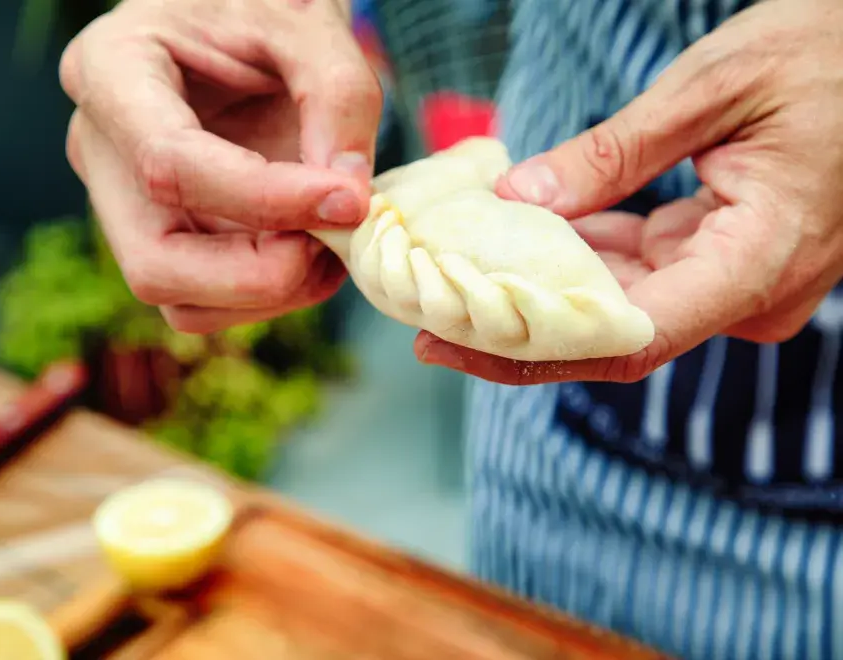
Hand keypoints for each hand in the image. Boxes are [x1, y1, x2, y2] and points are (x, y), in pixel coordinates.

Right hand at [59, 0, 381, 332]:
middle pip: (154, 264)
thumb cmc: (262, 3)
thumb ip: (339, 96)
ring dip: (271, 293)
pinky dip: (272, 293)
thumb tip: (347, 203)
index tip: (348, 200)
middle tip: (334, 239)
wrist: (242, 16)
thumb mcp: (307, 21)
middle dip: (258, 275)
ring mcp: (127, 205)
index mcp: (109, 71)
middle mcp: (101, 150)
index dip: (265, 200)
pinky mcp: (165, 237)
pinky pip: (208, 301)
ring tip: (334, 240)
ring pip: (181, 301)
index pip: (168, 165)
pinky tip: (314, 248)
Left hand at [417, 0, 842, 384]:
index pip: (631, 337)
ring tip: (455, 286)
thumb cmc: (824, 53)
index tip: (454, 344)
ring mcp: (738, 280)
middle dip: (521, 330)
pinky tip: (516, 245)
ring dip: (543, 295)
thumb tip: (520, 202)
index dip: (535, 351)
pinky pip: (641, 272)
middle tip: (428, 322)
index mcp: (758, 259)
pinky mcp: (723, 259)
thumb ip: (614, 155)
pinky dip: (580, 261)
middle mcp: (750, 292)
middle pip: (615, 335)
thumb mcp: (711, 90)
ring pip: (622, 306)